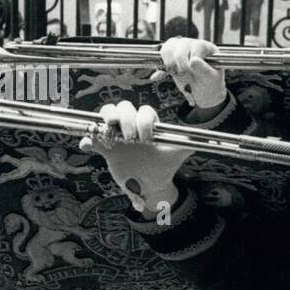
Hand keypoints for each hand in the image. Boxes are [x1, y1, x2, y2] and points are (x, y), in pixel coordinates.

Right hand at [80, 100, 190, 216]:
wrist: (150, 183)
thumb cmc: (163, 165)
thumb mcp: (175, 155)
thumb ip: (186, 146)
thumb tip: (202, 141)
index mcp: (149, 124)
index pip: (145, 111)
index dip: (145, 121)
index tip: (147, 140)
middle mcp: (132, 124)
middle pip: (124, 106)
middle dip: (126, 118)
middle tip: (130, 137)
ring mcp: (117, 134)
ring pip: (107, 113)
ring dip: (106, 117)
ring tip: (108, 129)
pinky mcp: (105, 147)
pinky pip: (93, 138)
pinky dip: (88, 139)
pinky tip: (87, 145)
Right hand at [149, 37, 227, 111]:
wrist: (204, 93)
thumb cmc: (211, 84)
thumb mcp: (212, 78)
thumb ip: (204, 69)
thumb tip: (193, 60)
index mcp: (206, 48)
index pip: (195, 45)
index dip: (191, 57)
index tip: (191, 69)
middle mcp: (193, 46)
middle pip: (179, 44)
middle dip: (178, 61)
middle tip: (183, 73)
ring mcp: (181, 52)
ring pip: (168, 47)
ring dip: (168, 62)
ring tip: (175, 73)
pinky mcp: (172, 60)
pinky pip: (161, 60)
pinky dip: (159, 69)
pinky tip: (158, 77)